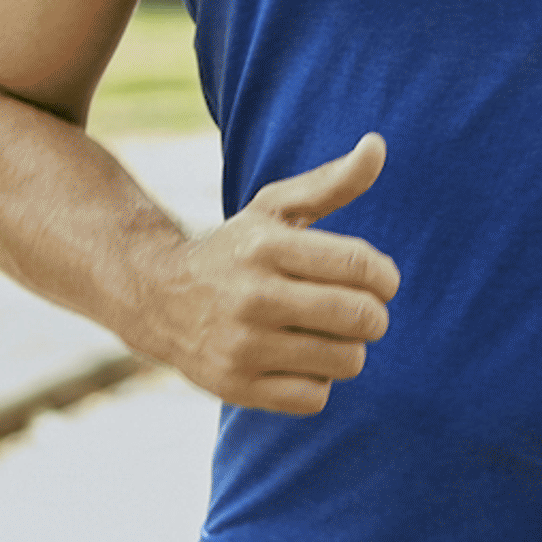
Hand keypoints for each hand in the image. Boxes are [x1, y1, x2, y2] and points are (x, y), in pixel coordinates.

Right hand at [148, 133, 400, 413]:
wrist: (156, 297)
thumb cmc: (236, 249)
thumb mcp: (274, 208)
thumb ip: (331, 182)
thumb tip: (377, 145)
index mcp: (267, 246)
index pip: (361, 266)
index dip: (386, 277)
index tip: (380, 281)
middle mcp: (253, 296)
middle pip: (359, 318)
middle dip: (373, 316)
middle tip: (359, 312)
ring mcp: (242, 346)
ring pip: (345, 361)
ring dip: (348, 349)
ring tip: (326, 334)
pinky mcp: (236, 387)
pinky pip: (315, 397)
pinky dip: (318, 381)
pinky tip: (298, 360)